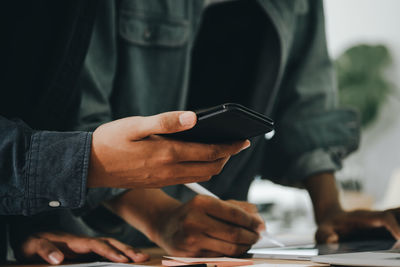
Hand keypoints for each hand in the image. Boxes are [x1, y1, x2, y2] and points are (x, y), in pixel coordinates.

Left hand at [16, 232, 148, 264]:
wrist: (30, 236)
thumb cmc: (32, 241)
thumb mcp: (32, 245)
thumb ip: (45, 250)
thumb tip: (59, 259)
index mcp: (74, 241)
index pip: (97, 245)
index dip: (111, 252)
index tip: (123, 260)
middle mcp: (84, 242)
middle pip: (110, 243)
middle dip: (127, 249)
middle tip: (144, 258)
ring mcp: (86, 246)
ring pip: (111, 245)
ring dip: (127, 250)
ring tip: (143, 257)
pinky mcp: (85, 252)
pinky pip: (106, 250)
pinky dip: (120, 252)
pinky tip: (128, 258)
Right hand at [87, 111, 249, 187]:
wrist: (89, 167)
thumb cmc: (110, 141)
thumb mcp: (135, 125)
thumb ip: (165, 122)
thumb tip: (194, 118)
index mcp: (167, 154)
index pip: (209, 153)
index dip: (230, 147)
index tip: (244, 140)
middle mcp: (169, 171)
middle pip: (211, 168)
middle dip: (228, 157)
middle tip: (238, 144)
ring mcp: (165, 180)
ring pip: (201, 176)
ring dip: (216, 164)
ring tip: (223, 150)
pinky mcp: (159, 182)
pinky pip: (188, 178)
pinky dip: (202, 169)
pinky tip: (199, 158)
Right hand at [151, 195, 264, 256]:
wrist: (166, 225)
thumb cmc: (194, 212)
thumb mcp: (211, 202)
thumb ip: (236, 207)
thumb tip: (258, 219)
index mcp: (201, 203)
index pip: (234, 214)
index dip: (252, 221)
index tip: (261, 225)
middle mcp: (194, 221)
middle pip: (234, 233)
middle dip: (251, 236)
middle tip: (258, 235)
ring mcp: (192, 240)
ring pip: (230, 248)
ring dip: (245, 246)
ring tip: (249, 241)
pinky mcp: (192, 255)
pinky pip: (221, 256)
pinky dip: (233, 253)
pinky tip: (234, 247)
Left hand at [316, 208, 399, 242]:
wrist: (332, 219)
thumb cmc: (328, 227)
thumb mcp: (321, 231)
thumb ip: (324, 235)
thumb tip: (332, 240)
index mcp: (364, 217)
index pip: (384, 217)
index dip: (394, 226)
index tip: (399, 240)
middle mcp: (377, 217)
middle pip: (398, 212)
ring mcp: (384, 222)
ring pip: (399, 215)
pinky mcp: (387, 228)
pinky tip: (399, 242)